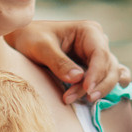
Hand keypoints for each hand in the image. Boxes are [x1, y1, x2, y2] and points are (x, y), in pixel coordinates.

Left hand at [8, 18, 131, 105]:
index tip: (86, 90)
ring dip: (98, 90)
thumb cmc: (30, 39)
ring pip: (110, 75)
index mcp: (89, 31)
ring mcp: (96, 56)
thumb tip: (78, 78)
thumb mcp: (41, 48)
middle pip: (109, 67)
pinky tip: (95, 98)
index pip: (100, 54)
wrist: (22, 42)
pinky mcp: (92, 69)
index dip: (96, 73)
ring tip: (74, 99)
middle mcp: (97, 42)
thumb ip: (58, 62)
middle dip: (98, 85)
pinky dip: (104, 89)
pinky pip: (106, 79)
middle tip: (85, 99)